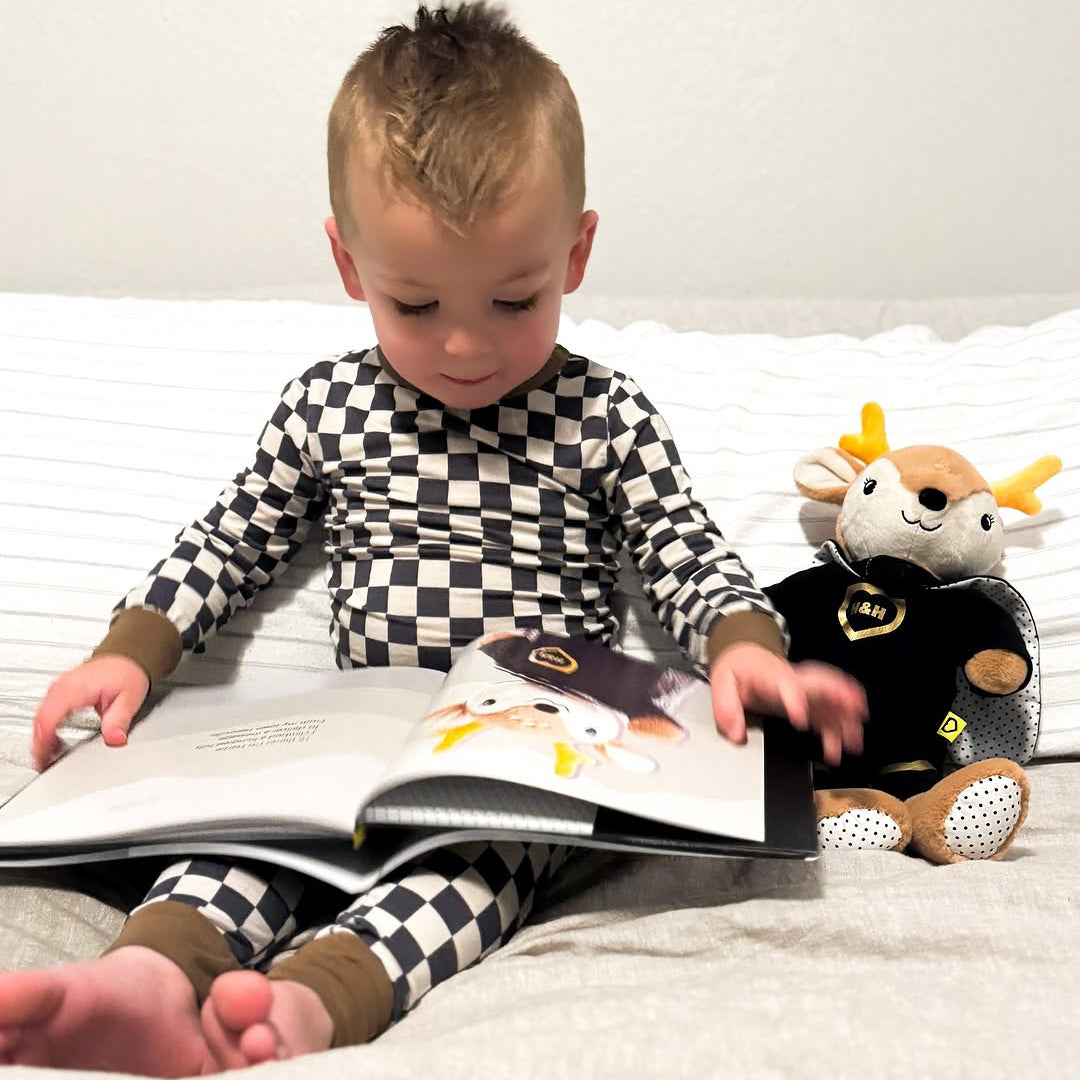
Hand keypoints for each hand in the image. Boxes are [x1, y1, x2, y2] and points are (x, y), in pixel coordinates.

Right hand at [32, 655, 149, 770]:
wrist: (128, 659)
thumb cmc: (127, 675)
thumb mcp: (128, 700)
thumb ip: (119, 721)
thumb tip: (114, 740)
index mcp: (75, 688)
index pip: (49, 717)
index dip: (44, 741)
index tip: (44, 758)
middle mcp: (63, 686)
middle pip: (40, 719)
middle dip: (40, 744)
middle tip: (44, 763)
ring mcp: (59, 687)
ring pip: (40, 715)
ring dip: (41, 737)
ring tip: (47, 756)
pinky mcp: (60, 690)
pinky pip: (46, 711)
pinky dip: (45, 727)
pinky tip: (52, 740)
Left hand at [709, 642, 865, 765]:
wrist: (744, 656)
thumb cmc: (737, 668)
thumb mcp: (722, 682)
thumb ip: (726, 708)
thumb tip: (736, 734)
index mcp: (772, 675)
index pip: (788, 685)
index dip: (796, 701)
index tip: (801, 720)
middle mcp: (794, 681)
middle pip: (821, 684)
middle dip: (840, 696)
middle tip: (855, 711)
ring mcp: (804, 691)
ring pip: (830, 701)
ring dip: (845, 717)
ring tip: (857, 738)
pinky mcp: (807, 702)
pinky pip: (825, 715)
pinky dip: (836, 730)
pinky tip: (842, 746)